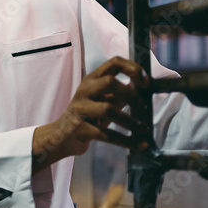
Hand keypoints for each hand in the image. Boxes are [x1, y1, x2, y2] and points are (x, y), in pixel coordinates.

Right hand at [33, 56, 149, 173]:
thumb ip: (121, 94)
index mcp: (92, 80)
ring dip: (130, 121)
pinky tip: (139, 144)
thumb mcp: (103, 100)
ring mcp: (80, 109)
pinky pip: (107, 134)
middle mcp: (84, 91)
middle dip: (131, 94)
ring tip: (143, 128)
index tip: (146, 82)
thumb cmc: (87, 116)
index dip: (133, 69)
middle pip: (109, 82)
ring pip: (108, 109)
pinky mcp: (80, 128)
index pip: (114, 63)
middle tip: (143, 107)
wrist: (62, 137)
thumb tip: (144, 89)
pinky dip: (127, 141)